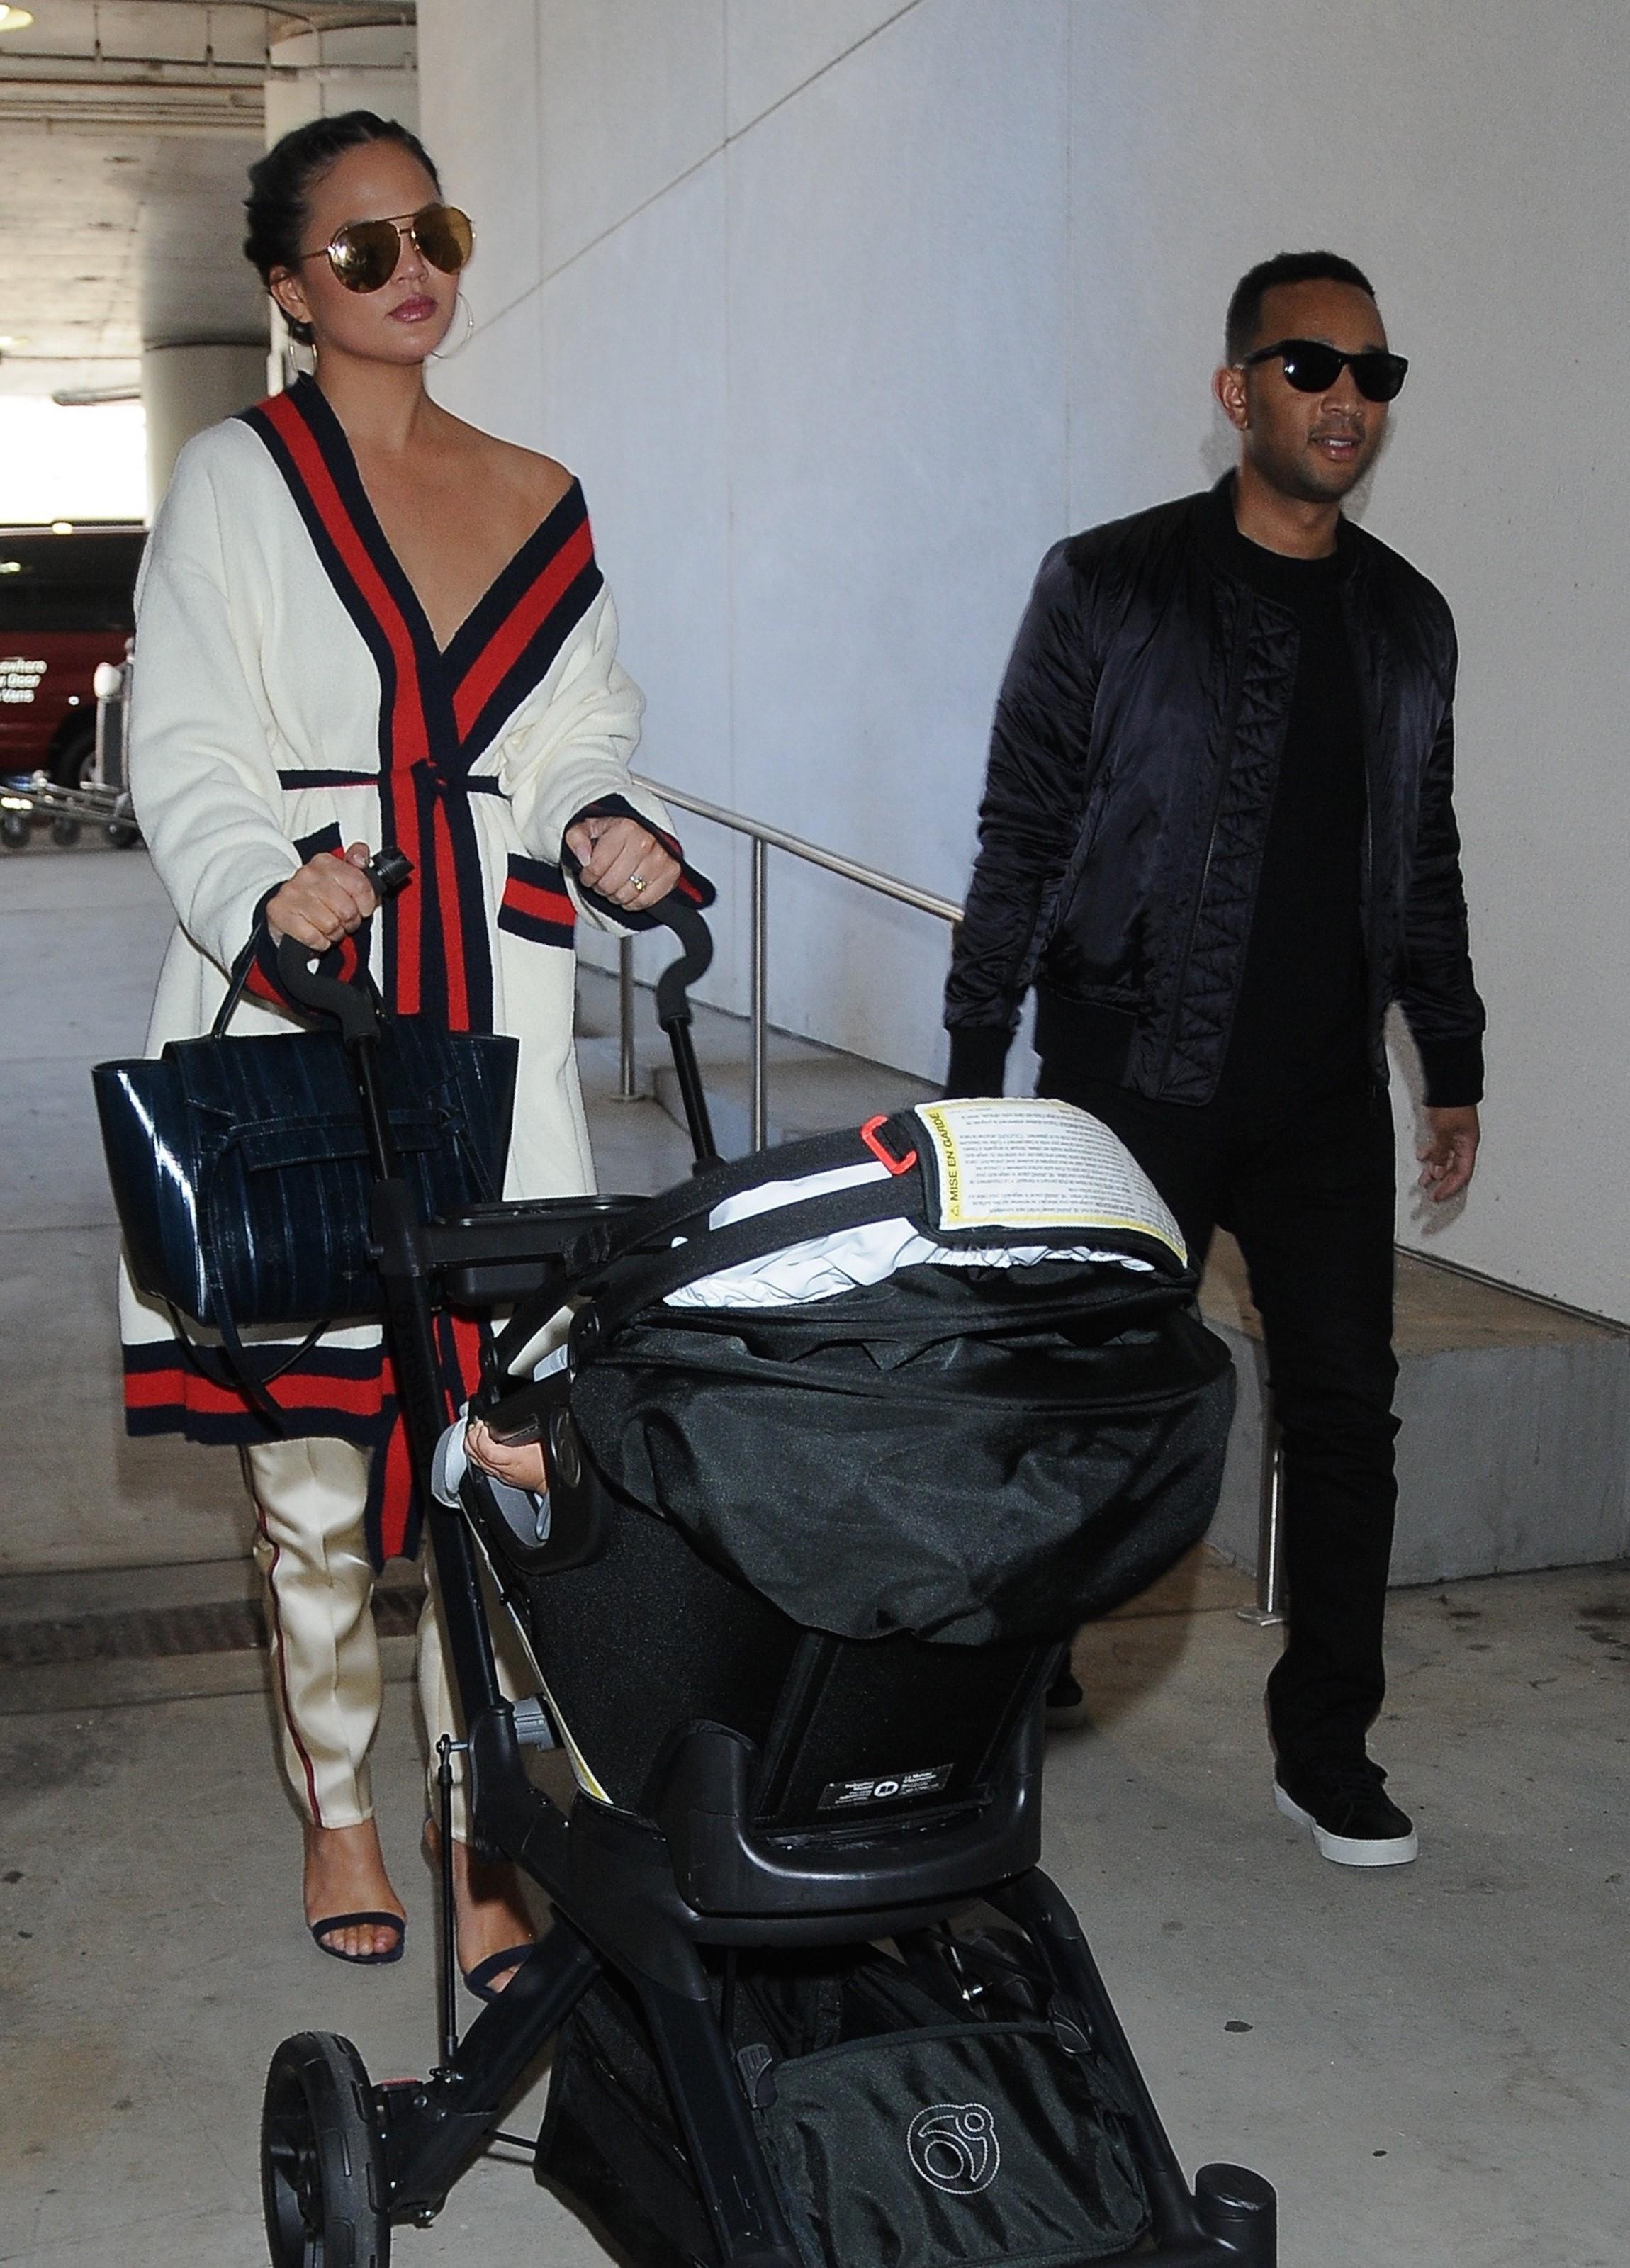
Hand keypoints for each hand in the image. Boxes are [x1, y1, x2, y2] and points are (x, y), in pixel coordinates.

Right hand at [265, 842, 377, 952]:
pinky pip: (313, 937)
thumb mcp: (342, 879)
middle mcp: (306, 874)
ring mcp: (291, 893)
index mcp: (324, 862)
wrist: (285, 910)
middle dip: (349, 921)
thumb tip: (361, 856)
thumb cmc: (318, 898)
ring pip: (331, 925)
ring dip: (333, 933)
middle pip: (347, 909)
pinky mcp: (279, 912)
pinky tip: (315, 934)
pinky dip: (319, 941)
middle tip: (342, 920)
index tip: (362, 908)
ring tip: (327, 927)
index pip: (360, 884)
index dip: (366, 903)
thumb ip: (357, 866)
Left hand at [465, 1418, 548, 1493]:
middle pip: (477, 1455)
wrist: (552, 1482)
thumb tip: (521, 1415)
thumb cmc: (549, 1465)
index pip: (487, 1450)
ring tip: (473, 1433)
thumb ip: (530, 1428)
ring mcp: (500, 1474)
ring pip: (476, 1461)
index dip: (480, 1436)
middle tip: (475, 1425)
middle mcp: (503, 1469)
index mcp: (513, 1459)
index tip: (482, 1424)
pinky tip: (477, 1448)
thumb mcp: (544, 1440)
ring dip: (472, 1446)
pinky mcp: (501, 1477)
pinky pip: (482, 1466)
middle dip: (472, 1438)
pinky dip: (476, 1455)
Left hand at [563, 814, 679, 911]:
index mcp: (625, 828)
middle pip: (611, 883)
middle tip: (601, 881)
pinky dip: (634, 902)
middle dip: (601, 886)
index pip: (596, 866)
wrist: (643, 832)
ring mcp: (661, 858)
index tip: (588, 875)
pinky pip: (646, 900)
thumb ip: (577, 838)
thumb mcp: (590, 828)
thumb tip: (582, 856)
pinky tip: (629, 892)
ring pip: (628, 893)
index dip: (587, 876)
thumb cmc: (617, 832)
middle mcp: (645, 841)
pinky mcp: (671, 872)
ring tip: (615, 886)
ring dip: (616, 895)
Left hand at [1417, 1104, 1479, 1202]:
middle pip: (1455, 1169)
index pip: (1462, 1174)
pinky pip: (1441, 1148)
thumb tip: (1437, 1170)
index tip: (1438, 1196)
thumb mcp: (1443, 1131)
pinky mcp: (1447, 1129)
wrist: (1449, 1084)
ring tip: (1424, 1180)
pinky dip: (1432, 1155)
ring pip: (1446, 1159)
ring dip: (1435, 1170)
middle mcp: (1464, 1142)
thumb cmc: (1452, 1104)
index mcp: (1469, 1145)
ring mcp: (1456, 1136)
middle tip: (1432, 1194)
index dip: (1450, 1187)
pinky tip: (1424, 1157)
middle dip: (1443, 1183)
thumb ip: (1440, 1152)